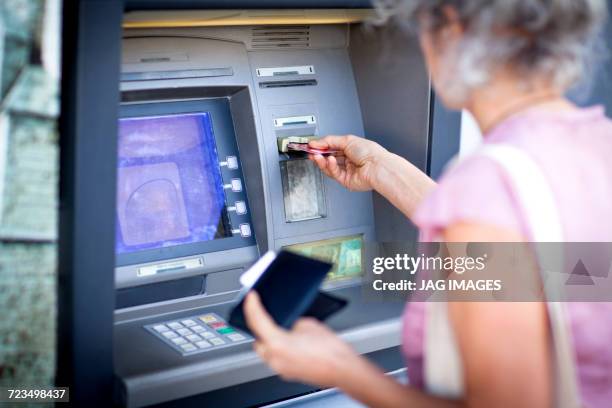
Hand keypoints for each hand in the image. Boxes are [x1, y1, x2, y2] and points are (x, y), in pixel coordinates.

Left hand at [243, 291, 357, 387]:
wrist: (344, 369)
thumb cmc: (331, 351)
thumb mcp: (308, 325)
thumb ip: (292, 323)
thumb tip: (290, 326)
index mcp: (277, 343)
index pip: (256, 320)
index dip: (252, 305)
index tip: (251, 297)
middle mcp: (275, 358)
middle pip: (257, 338)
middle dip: (258, 325)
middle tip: (262, 311)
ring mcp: (281, 368)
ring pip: (266, 350)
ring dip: (268, 338)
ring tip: (277, 326)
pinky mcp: (289, 373)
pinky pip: (277, 358)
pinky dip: (279, 349)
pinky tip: (289, 341)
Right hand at [309, 135, 387, 191]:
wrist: (377, 167)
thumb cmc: (370, 153)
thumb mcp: (347, 140)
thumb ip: (329, 141)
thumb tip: (316, 142)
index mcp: (351, 149)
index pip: (332, 148)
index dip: (321, 147)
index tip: (312, 145)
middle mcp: (349, 160)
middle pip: (329, 158)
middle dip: (319, 155)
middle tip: (311, 151)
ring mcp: (347, 171)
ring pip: (329, 167)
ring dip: (322, 161)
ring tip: (317, 156)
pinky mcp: (346, 181)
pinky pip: (334, 173)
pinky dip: (330, 166)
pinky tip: (329, 160)